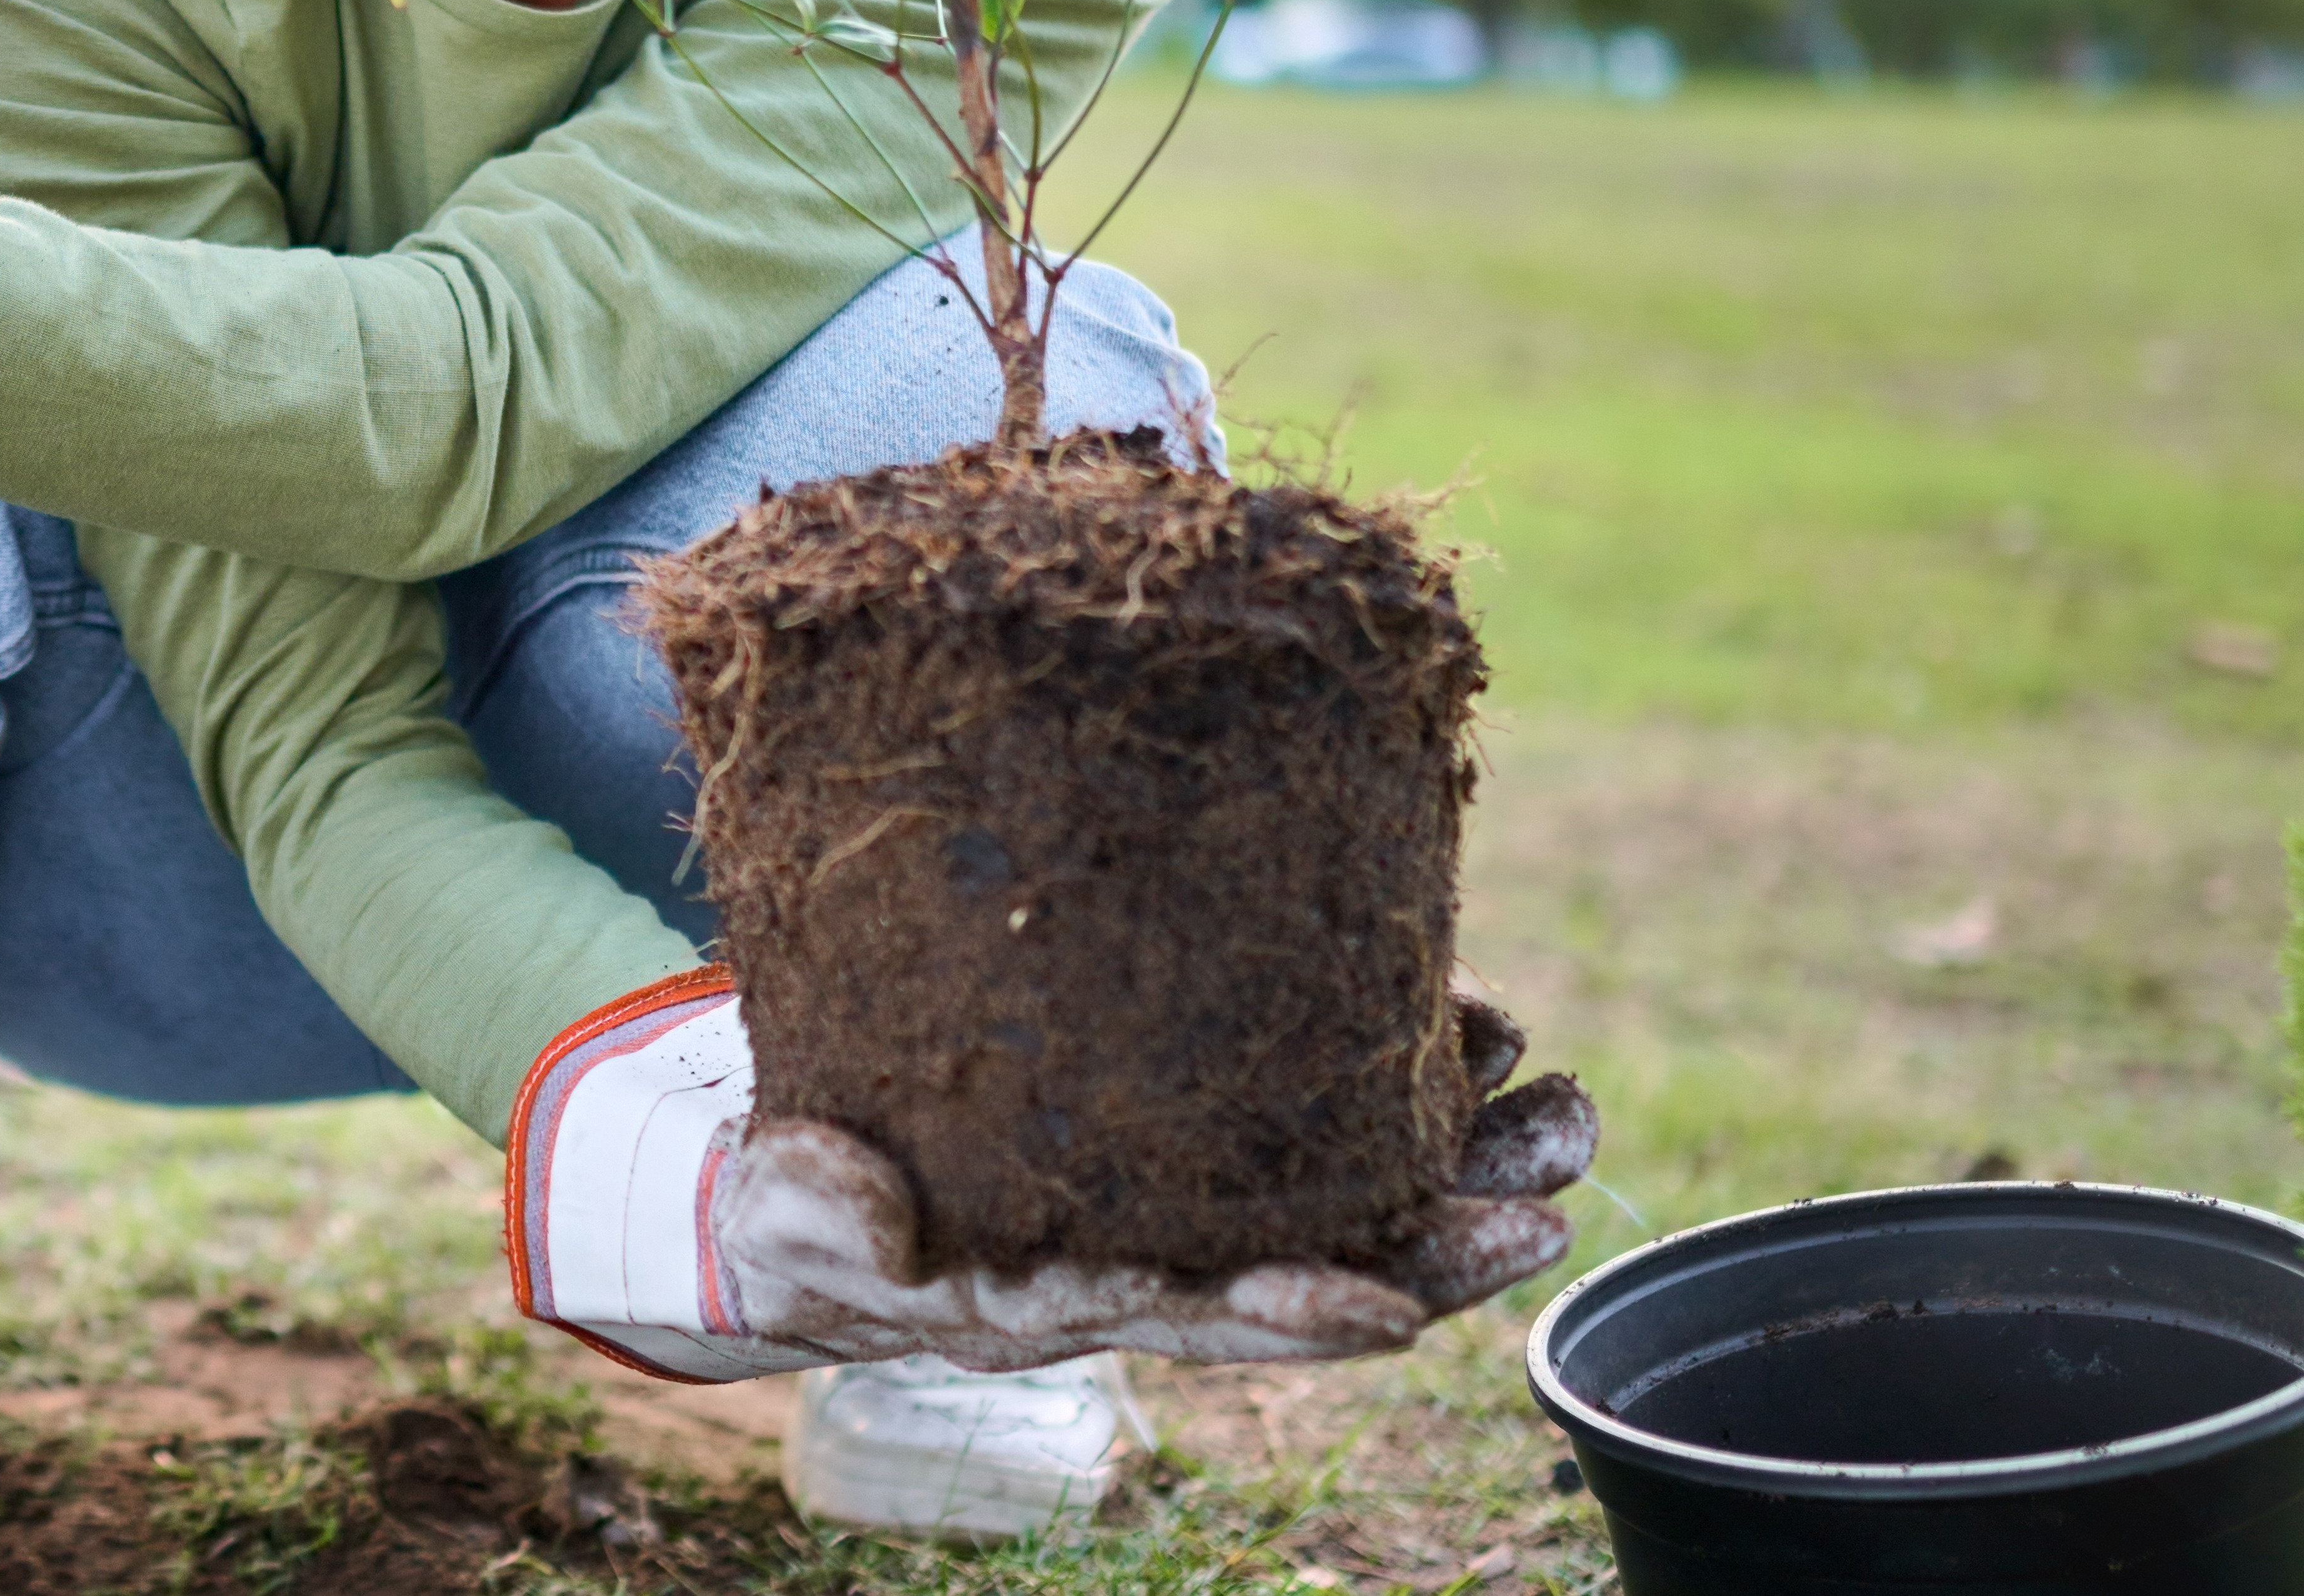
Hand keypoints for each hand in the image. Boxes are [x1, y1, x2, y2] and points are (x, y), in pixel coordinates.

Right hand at [511, 972, 1592, 1381]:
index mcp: (1062, 1300)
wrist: (813, 1210)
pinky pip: (1319, 1131)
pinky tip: (1470, 1028)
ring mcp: (1187, 1209)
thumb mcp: (787, 1218)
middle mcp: (1155, 1268)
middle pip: (1323, 1278)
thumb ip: (821, 1215)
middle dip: (1442, 1247)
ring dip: (1463, 1172)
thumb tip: (862, 1202)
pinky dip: (1398, 1086)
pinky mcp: (1191, 1144)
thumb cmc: (800, 1222)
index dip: (1296, 1315)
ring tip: (1562, 1112)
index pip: (1200, 1321)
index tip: (1393, 1298)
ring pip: (1352, 1208)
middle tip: (1551, 1199)